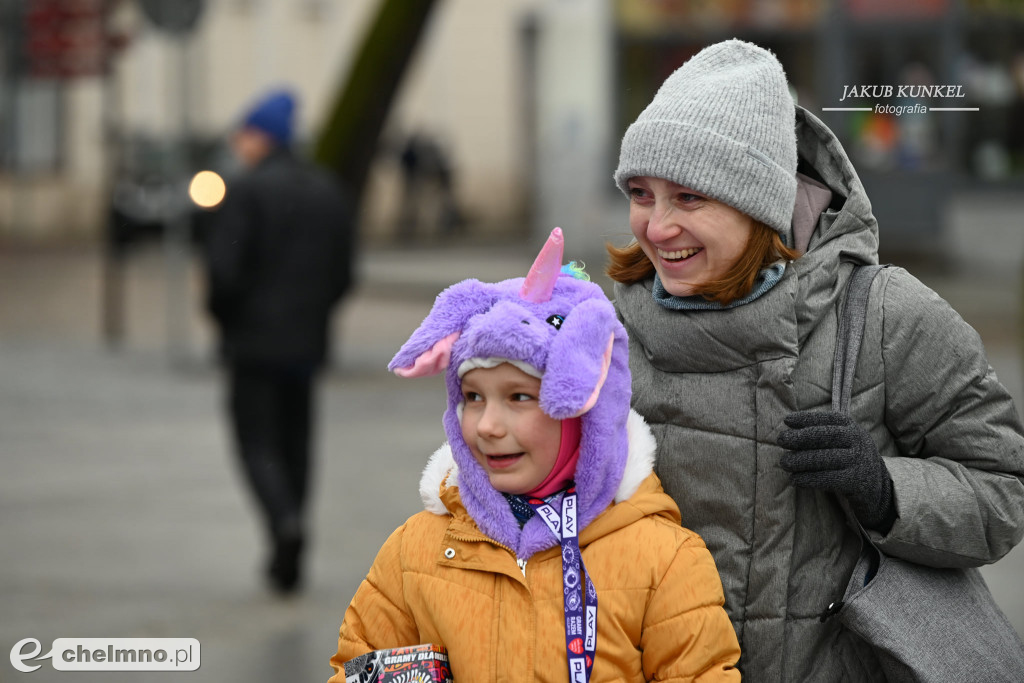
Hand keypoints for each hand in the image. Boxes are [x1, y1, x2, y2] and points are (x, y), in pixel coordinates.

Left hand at [778, 410, 895, 531]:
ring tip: (784, 462)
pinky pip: (829, 479)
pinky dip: (809, 479)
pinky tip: (795, 480)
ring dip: (801, 460)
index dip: (806, 418)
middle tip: (781, 441)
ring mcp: (859, 461)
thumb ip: (822, 432)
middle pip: (826, 436)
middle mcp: (858, 441)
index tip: (786, 421)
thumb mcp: (842, 440)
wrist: (877, 487)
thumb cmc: (849, 459)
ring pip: (826, 458)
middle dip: (801, 437)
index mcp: (852, 427)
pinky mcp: (857, 482)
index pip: (828, 419)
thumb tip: (789, 427)